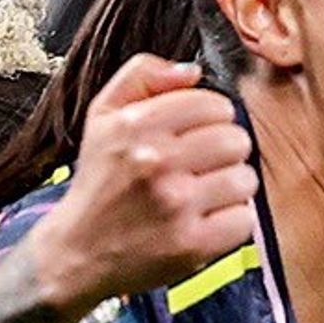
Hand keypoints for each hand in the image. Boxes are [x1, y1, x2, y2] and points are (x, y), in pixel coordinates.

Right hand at [31, 55, 256, 313]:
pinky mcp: (193, 244)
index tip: (199, 133)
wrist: (77, 251)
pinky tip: (206, 220)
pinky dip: (231, 222)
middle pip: (236, 140)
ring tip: (205, 194)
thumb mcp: (102, 117)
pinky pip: (244, 220)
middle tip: (203, 166)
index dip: (212, 118)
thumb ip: (142, 77)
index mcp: (135, 125)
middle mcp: (155, 161)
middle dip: (225, 151)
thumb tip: (193, 71)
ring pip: (245, 179)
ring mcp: (176, 205)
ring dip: (231, 187)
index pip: (213, 104)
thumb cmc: (99, 183)